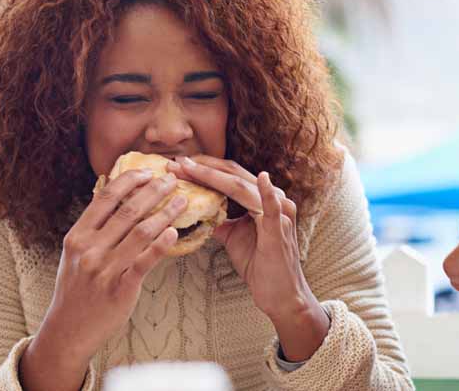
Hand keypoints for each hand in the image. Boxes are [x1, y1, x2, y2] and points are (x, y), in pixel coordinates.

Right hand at [32, 170, 184, 364]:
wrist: (68, 329)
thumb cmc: (75, 288)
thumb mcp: (73, 253)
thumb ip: (92, 228)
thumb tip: (111, 196)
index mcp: (77, 236)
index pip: (105, 198)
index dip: (129, 180)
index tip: (148, 171)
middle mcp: (89, 249)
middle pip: (127, 211)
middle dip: (153, 191)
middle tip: (172, 180)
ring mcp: (105, 269)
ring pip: (141, 233)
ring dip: (165, 213)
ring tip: (181, 202)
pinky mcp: (121, 288)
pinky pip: (145, 262)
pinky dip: (161, 245)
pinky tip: (174, 233)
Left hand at [167, 156, 326, 359]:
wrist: (280, 295)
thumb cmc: (260, 266)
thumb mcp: (233, 237)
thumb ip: (220, 220)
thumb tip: (196, 210)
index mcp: (262, 199)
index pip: (230, 176)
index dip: (205, 169)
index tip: (179, 165)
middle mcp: (274, 199)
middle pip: (234, 175)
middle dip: (203, 168)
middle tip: (177, 162)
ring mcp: (279, 213)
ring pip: (241, 187)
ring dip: (212, 176)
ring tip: (189, 169)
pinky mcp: (281, 229)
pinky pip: (273, 208)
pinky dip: (268, 192)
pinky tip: (262, 178)